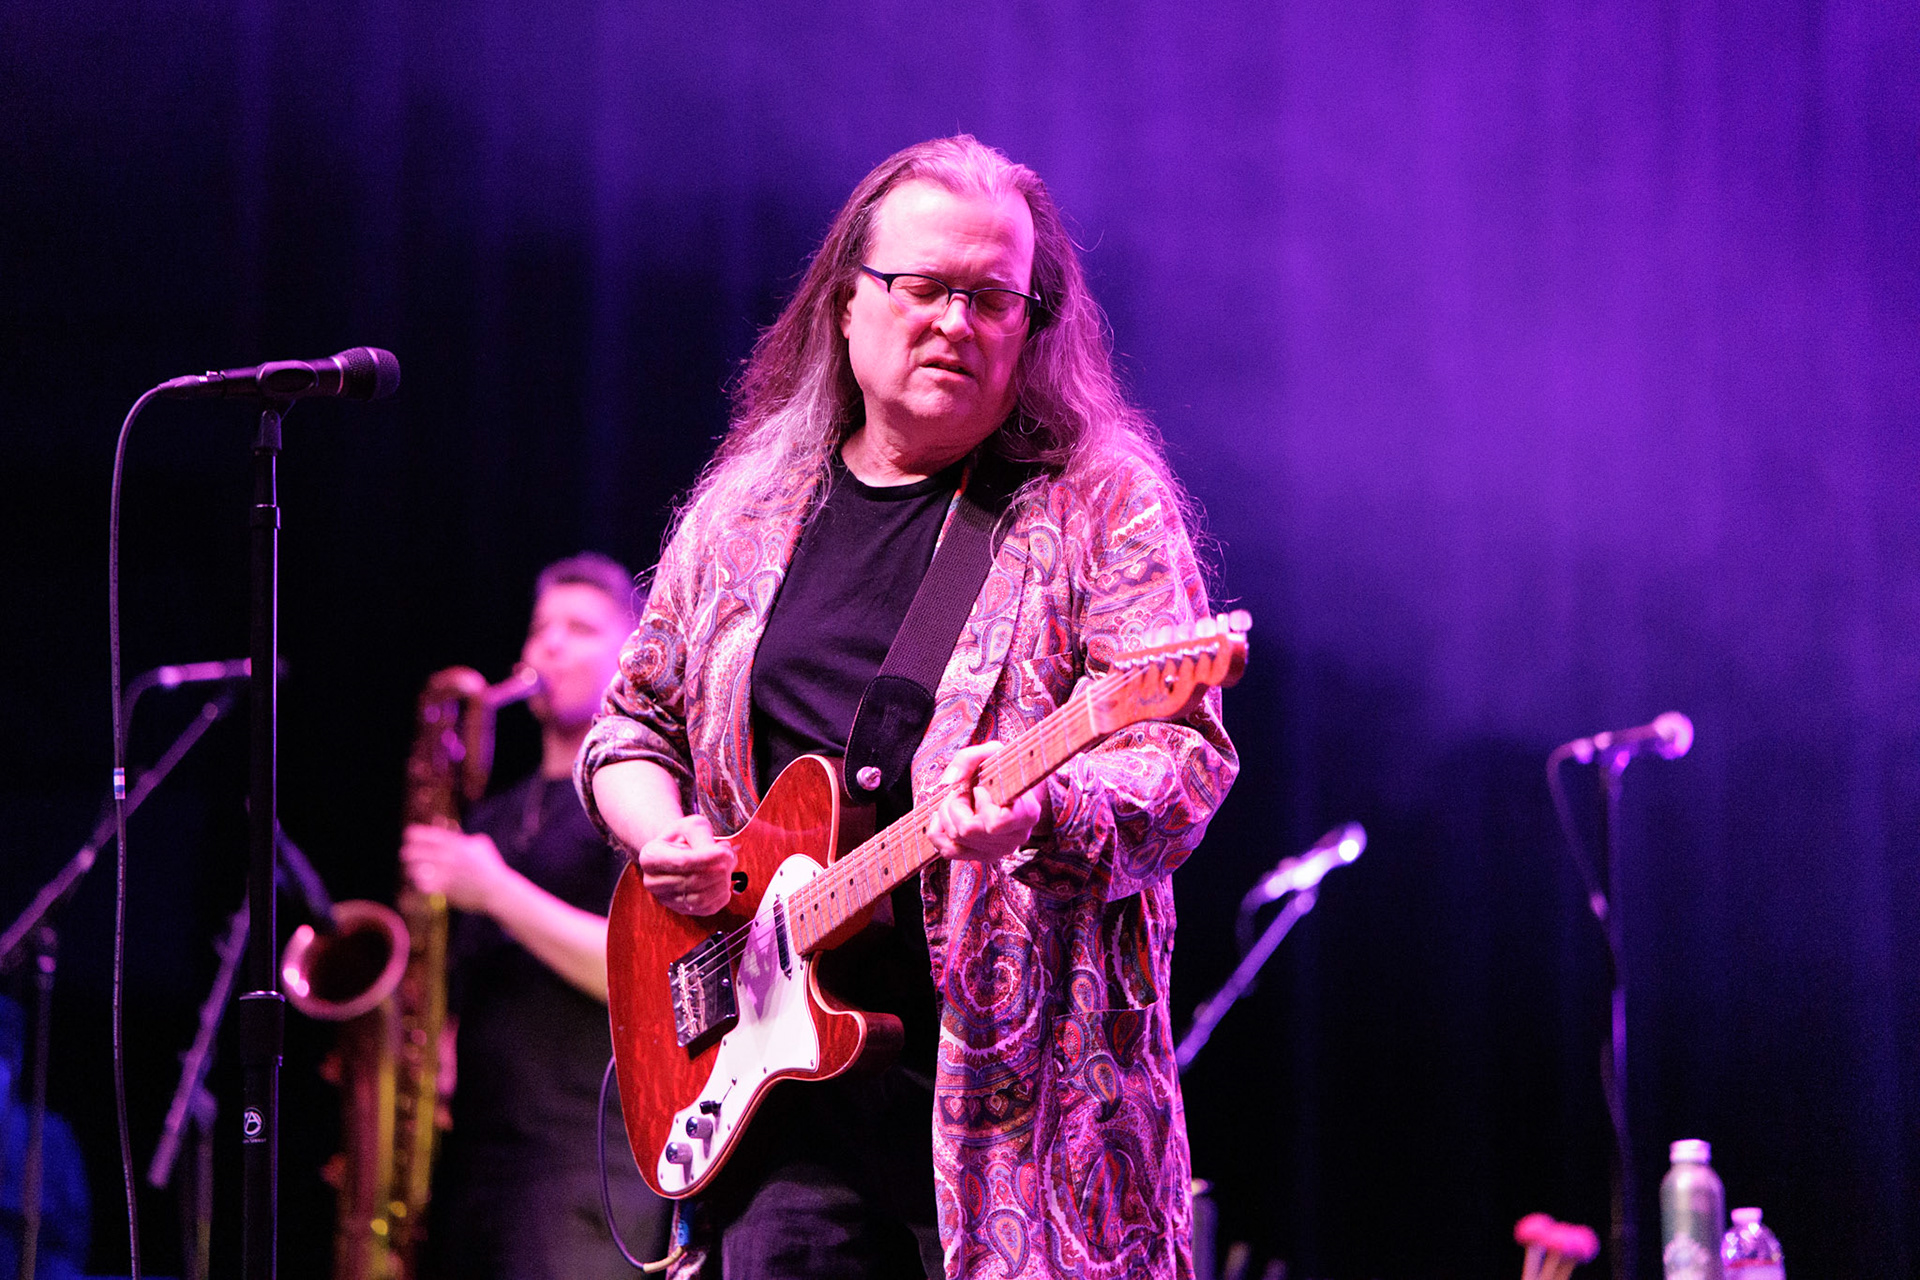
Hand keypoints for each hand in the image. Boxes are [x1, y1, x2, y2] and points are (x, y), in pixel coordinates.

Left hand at [400, 823, 509, 913]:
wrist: (497, 891)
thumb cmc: (491, 867)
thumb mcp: (482, 845)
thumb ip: (466, 839)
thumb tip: (457, 836)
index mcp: (459, 845)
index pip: (431, 836)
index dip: (416, 834)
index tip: (408, 834)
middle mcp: (451, 858)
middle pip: (419, 852)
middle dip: (409, 852)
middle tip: (405, 854)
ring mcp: (448, 874)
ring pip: (418, 869)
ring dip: (412, 868)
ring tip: (412, 869)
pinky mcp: (446, 889)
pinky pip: (424, 885)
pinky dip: (420, 883)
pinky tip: (420, 882)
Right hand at [637, 813, 735, 915]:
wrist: (675, 852)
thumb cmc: (683, 837)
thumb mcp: (691, 826)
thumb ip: (704, 838)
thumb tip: (723, 856)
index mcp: (650, 856)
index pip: (682, 862)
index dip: (708, 858)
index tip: (726, 852)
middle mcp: (652, 882)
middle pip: (693, 881)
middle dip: (719, 869)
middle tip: (730, 855)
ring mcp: (665, 899)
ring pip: (701, 898)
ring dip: (722, 882)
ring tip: (728, 865)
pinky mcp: (681, 910)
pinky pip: (707, 908)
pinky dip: (722, 894)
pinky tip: (724, 880)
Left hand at [926, 742, 1041, 863]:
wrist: (1011, 788)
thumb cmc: (1004, 769)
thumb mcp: (993, 752)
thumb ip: (970, 758)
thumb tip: (949, 781)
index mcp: (1027, 814)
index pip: (997, 822)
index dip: (981, 804)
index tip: (980, 788)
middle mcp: (1015, 838)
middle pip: (968, 830)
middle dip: (956, 804)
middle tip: (963, 790)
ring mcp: (998, 851)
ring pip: (957, 838)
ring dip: (947, 814)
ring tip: (957, 800)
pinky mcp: (980, 857)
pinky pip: (947, 852)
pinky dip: (938, 832)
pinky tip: (944, 817)